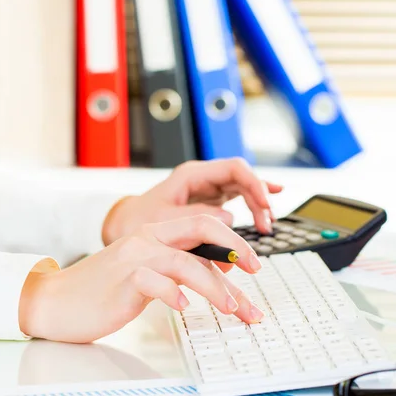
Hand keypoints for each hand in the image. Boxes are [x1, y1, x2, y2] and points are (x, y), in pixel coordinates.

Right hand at [19, 215, 263, 343]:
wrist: (58, 302)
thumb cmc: (107, 290)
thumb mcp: (150, 274)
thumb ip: (180, 269)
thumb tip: (219, 281)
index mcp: (158, 234)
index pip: (205, 226)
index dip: (233, 242)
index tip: (254, 265)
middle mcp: (149, 238)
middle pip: (202, 229)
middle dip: (235, 248)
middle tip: (257, 270)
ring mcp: (135, 257)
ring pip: (185, 262)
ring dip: (215, 287)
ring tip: (232, 308)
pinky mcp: (123, 279)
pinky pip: (154, 282)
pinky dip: (173, 294)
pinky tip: (184, 307)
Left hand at [102, 158, 282, 244]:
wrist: (127, 226)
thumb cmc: (139, 221)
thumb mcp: (163, 220)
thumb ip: (195, 218)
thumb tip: (228, 219)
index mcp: (192, 175)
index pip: (233, 169)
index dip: (254, 183)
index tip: (265, 202)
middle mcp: (204, 178)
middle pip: (243, 178)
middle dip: (259, 197)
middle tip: (267, 221)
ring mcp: (209, 188)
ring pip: (243, 188)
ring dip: (258, 205)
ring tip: (267, 225)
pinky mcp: (211, 201)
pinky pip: (238, 198)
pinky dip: (252, 206)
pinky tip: (266, 209)